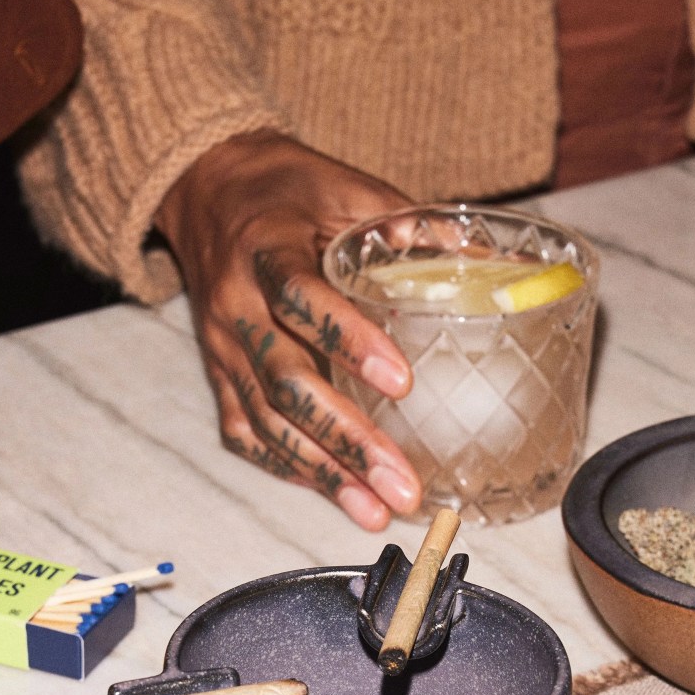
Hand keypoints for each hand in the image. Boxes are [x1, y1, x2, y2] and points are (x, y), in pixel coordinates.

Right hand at [160, 130, 421, 529]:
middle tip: (402, 483)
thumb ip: (407, 222)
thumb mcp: (345, 185)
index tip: (401, 383)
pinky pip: (247, 434)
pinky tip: (337, 494)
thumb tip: (487, 258)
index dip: (349, 341)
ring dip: (324, 473)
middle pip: (286, 384)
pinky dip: (291, 469)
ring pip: (267, 424)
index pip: (301, 299)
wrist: (207, 190)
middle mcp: (237, 306)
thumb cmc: (285, 191)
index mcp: (267, 249)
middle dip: (346, 439)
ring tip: (377, 509)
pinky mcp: (218, 376)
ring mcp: (223, 348)